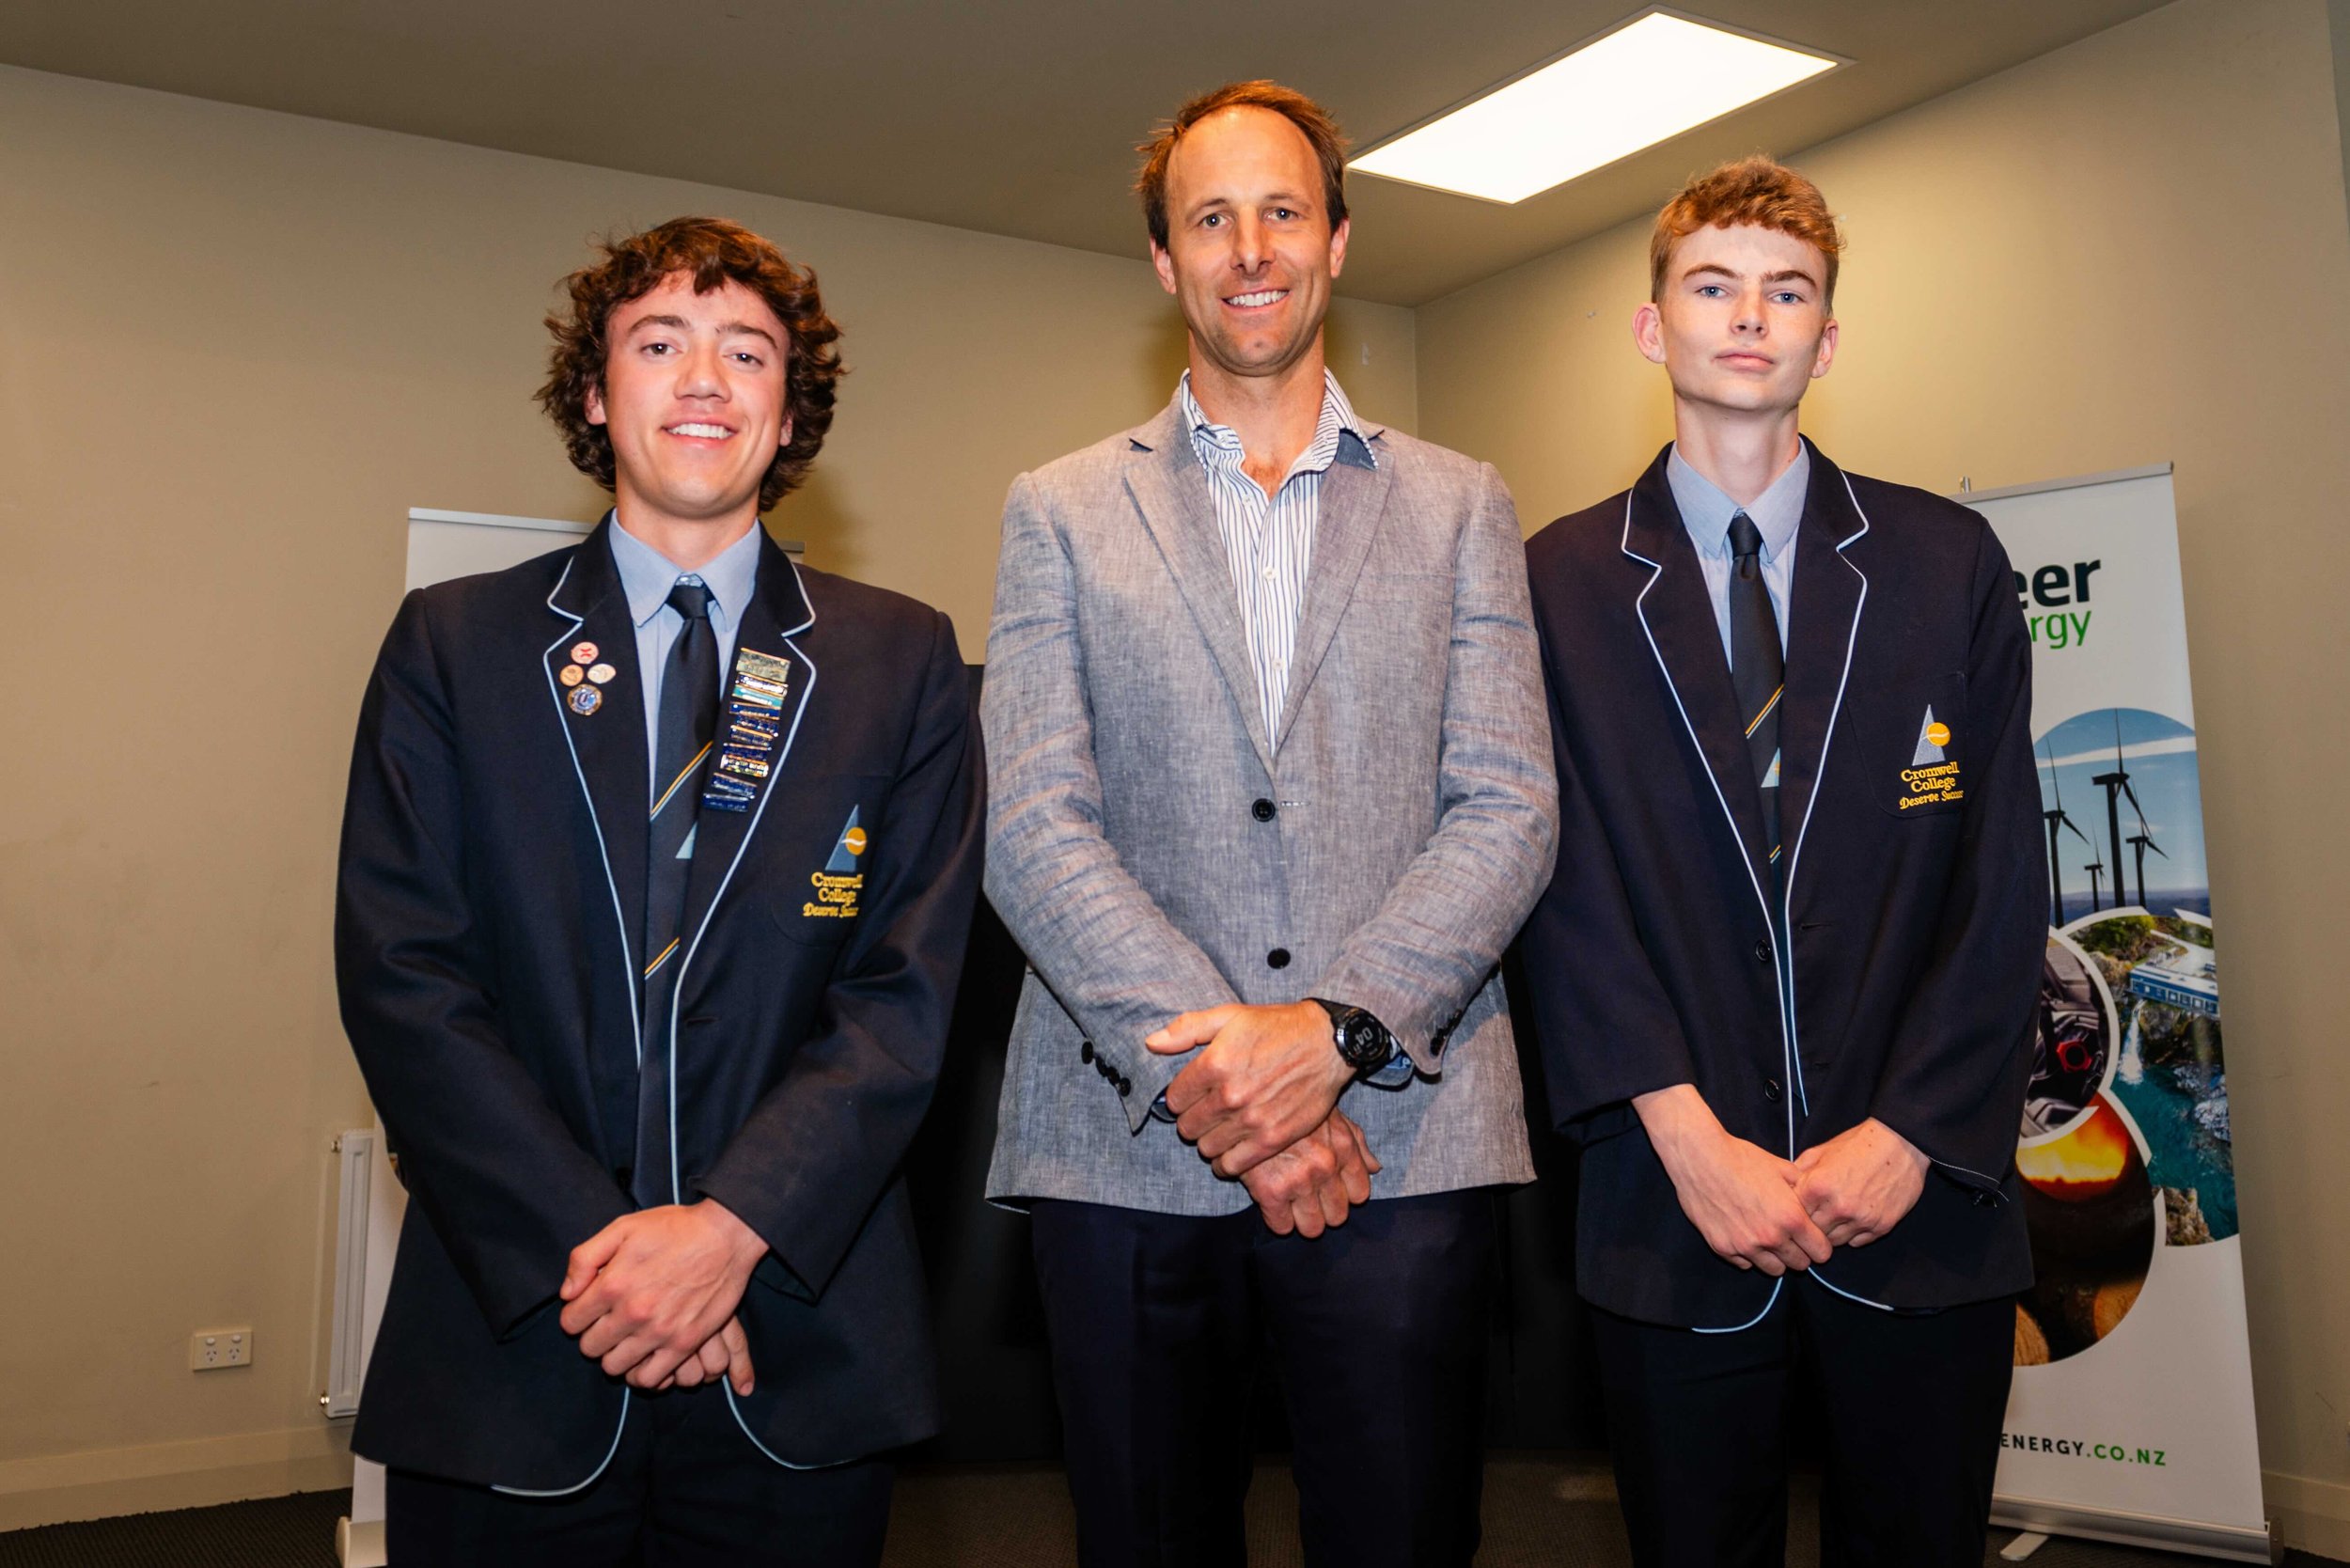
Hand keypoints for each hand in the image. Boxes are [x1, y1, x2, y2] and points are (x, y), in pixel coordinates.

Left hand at [557, 1199, 768, 1389]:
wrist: (726, 1235)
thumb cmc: (674, 1229)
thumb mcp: (623, 1227)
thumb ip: (584, 1258)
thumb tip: (567, 1294)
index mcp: (612, 1284)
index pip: (571, 1322)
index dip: (576, 1315)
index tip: (589, 1309)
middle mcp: (632, 1312)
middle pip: (590, 1348)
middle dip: (594, 1336)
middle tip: (609, 1323)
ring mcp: (659, 1331)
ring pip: (615, 1367)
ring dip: (615, 1355)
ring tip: (627, 1340)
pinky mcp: (684, 1343)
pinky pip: (650, 1378)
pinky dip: (642, 1373)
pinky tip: (646, 1356)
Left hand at [1148, 1001, 1357, 1178]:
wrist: (1326, 1043)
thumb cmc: (1276, 1027)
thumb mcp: (1229, 1016)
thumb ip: (1186, 1029)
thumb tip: (1151, 1043)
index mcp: (1215, 1064)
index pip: (1175, 1099)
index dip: (1180, 1098)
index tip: (1192, 1094)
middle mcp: (1230, 1095)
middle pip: (1188, 1127)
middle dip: (1192, 1120)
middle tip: (1205, 1113)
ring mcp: (1252, 1120)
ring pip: (1206, 1148)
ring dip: (1208, 1141)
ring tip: (1220, 1129)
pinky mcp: (1273, 1139)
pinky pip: (1233, 1165)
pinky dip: (1226, 1163)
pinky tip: (1230, 1151)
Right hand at [1243, 1109, 1381, 1237]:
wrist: (1247, 1099)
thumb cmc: (1290, 1105)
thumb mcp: (1330, 1114)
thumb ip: (1356, 1142)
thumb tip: (1374, 1168)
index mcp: (1343, 1147)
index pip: (1360, 1194)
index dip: (1344, 1194)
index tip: (1329, 1189)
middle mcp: (1326, 1166)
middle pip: (1338, 1216)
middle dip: (1323, 1209)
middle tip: (1307, 1197)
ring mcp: (1299, 1180)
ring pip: (1313, 1228)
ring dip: (1301, 1219)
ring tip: (1290, 1204)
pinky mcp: (1270, 1191)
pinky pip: (1282, 1227)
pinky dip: (1277, 1220)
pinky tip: (1271, 1203)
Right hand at [1634, 1085, 1830, 1275]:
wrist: (1701, 1157)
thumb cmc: (1743, 1158)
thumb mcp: (1782, 1168)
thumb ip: (1803, 1189)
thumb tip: (1813, 1201)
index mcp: (1791, 1218)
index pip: (1822, 1253)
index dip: (1819, 1245)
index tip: (1812, 1238)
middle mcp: (1771, 1237)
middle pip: (1800, 1265)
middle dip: (1799, 1252)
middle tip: (1790, 1238)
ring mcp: (1745, 1246)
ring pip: (1774, 1270)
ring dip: (1775, 1258)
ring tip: (1768, 1239)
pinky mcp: (1722, 1248)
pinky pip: (1745, 1263)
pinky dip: (1748, 1254)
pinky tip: (1744, 1234)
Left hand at [1793, 1119, 1928, 1247]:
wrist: (1900, 1143)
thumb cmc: (1858, 1144)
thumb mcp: (1820, 1152)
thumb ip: (1798, 1172)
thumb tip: (1783, 1189)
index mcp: (1817, 1187)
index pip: (1794, 1214)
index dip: (1793, 1212)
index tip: (1796, 1209)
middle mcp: (1838, 1207)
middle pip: (1812, 1232)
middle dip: (1810, 1226)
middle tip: (1814, 1217)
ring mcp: (1861, 1219)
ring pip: (1834, 1242)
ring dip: (1830, 1232)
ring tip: (1833, 1217)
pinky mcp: (1881, 1227)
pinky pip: (1857, 1242)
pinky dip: (1851, 1234)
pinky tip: (1851, 1219)